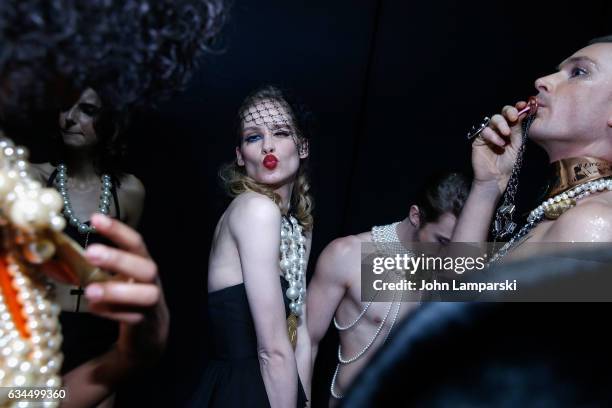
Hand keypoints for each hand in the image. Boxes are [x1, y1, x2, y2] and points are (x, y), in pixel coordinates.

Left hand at [82, 214, 168, 368]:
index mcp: (142, 263)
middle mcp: (151, 281)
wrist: (149, 329)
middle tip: (91, 252)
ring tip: (90, 291)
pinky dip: (112, 313)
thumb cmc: (124, 296)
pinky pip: (132, 317)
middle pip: (146, 267)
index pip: (135, 242)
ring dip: (117, 291)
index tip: (95, 218)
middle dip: (119, 259)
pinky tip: (95, 309)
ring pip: (145, 294)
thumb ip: (86, 267)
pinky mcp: (145, 322)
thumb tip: (48, 255)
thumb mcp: (109, 277)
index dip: (118, 230)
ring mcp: (151, 303)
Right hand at [472, 101, 527, 193]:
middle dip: (508, 112)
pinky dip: (493, 135)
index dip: (517, 108)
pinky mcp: (479, 139)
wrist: (496, 177)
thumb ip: (518, 129)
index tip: (523, 106)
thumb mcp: (517, 145)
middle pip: (502, 113)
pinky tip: (499, 144)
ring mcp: (489, 133)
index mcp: (510, 129)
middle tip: (513, 117)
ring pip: (493, 119)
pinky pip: (484, 131)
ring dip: (501, 124)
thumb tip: (522, 113)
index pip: (513, 114)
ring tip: (506, 135)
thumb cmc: (508, 163)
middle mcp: (499, 129)